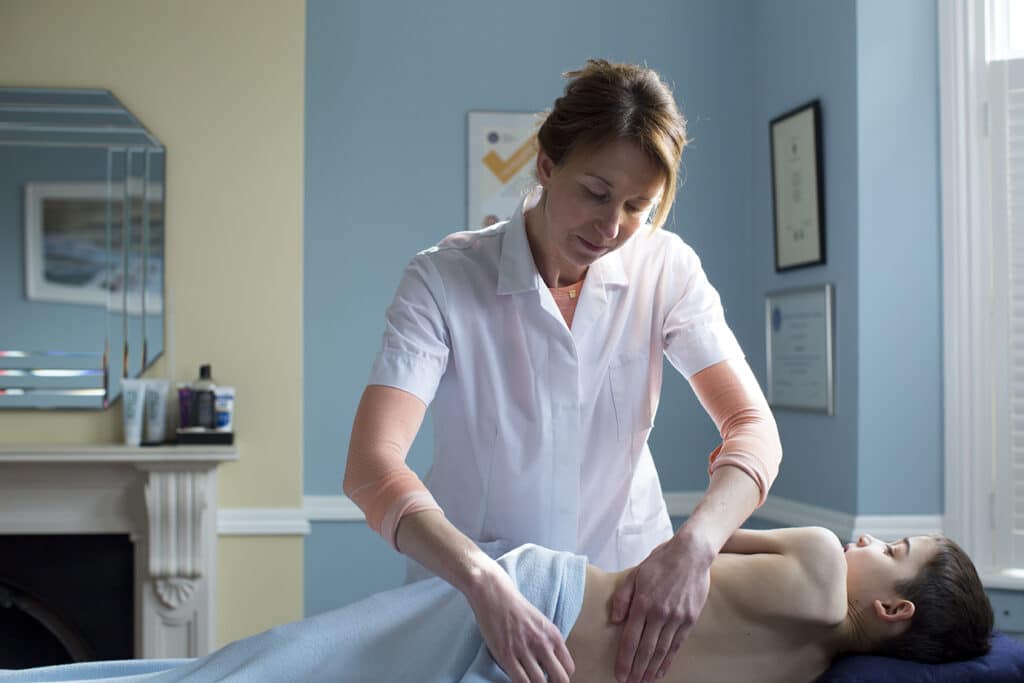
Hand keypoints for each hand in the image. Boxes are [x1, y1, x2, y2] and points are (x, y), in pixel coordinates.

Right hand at [467, 564, 574, 682]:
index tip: (552, 680)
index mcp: (553, 635)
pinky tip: (519, 681)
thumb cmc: (515, 607)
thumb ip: (548, 642)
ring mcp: (524, 650)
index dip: (561, 679)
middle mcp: (543, 643)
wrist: (494, 593)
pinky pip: (520, 681)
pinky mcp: (506, 655)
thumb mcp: (541, 622)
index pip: (569, 668)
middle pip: (560, 679)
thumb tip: (551, 663)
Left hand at [609, 534, 714, 682]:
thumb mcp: (634, 574)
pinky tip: (662, 670)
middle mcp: (659, 613)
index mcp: (642, 603)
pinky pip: (676, 645)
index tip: (619, 674)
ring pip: (661, 650)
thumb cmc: (660, 562)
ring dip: (651, 669)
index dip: (624, 659)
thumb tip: (615, 620)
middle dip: (636, 670)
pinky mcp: (689, 619)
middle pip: (646, 649)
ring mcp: (676, 617)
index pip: (630, 639)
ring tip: (644, 681)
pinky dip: (668, 660)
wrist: (690, 553)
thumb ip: (622, 597)